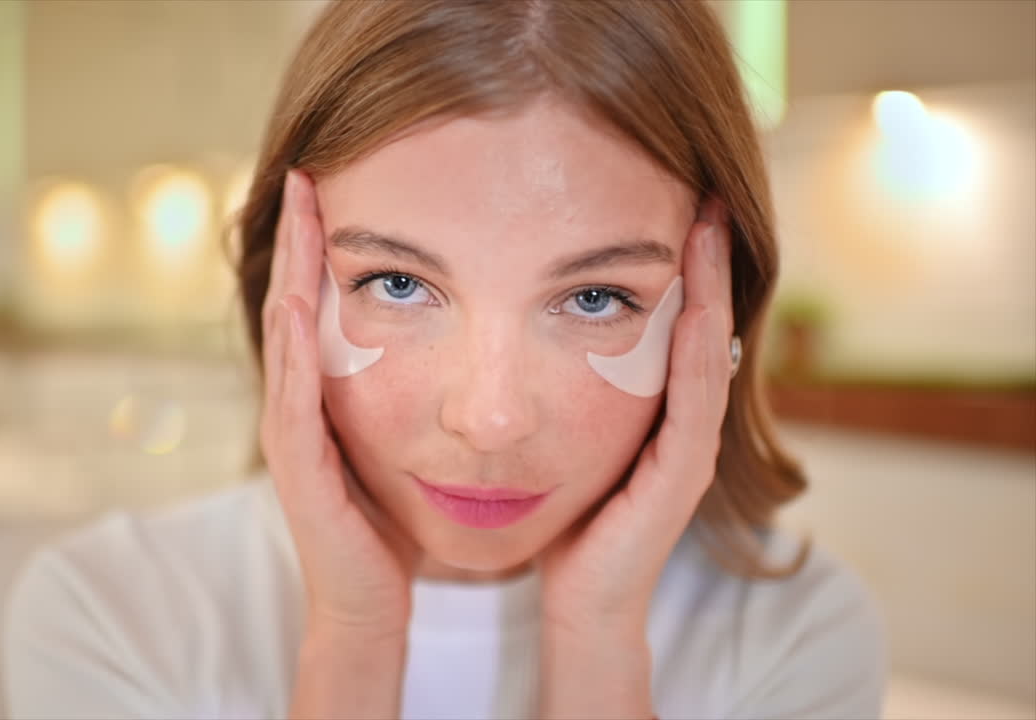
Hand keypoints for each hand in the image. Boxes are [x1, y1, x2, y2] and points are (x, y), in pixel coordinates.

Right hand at [260, 169, 420, 638]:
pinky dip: (293, 343)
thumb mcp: (404, 442)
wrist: (369, 601)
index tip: (340, 183)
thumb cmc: (391, 524)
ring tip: (299, 210)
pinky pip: (291, 392)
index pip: (322, 304)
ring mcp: (291, 432)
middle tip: (308, 171)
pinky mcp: (296, 463)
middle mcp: (299, 404)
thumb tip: (459, 347)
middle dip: (301, 237)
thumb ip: (414, 392)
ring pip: (286, 335)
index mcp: (327, 395)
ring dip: (291, 271)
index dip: (327, 245)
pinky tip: (298, 299)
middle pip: (294, 304)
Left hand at [538, 198, 734, 631]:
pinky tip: (700, 307)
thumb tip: (512, 326)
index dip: (673, 261)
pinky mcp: (682, 475)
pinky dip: (699, 350)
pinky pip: (695, 401)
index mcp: (651, 406)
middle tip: (703, 188)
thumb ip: (557, 387)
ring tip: (707, 224)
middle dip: (702, 257)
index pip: (668, 317)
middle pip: (700, 323)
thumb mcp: (558, 437)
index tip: (668, 196)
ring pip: (706, 351)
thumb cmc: (564, 520)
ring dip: (711, 287)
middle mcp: (679, 420)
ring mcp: (688, 446)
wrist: (579, 600)